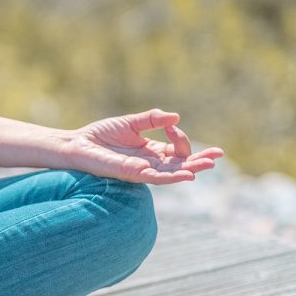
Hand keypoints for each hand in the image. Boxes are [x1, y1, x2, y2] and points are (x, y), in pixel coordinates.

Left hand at [62, 107, 223, 183]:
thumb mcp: (131, 123)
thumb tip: (175, 117)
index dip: (180, 137)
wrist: (78, 144)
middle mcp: (149, 163)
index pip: (176, 149)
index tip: (171, 124)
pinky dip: (172, 177)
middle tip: (218, 155)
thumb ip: (152, 119)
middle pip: (180, 164)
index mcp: (151, 151)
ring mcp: (142, 170)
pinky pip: (156, 178)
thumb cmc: (101, 135)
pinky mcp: (132, 174)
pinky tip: (186, 174)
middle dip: (199, 160)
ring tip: (209, 165)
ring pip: (172, 173)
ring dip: (191, 169)